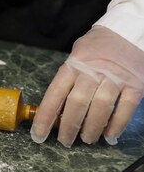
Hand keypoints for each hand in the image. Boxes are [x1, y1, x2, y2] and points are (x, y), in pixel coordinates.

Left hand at [30, 26, 143, 146]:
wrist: (129, 30)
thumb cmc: (98, 47)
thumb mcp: (77, 55)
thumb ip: (68, 79)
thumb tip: (54, 109)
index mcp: (74, 64)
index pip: (55, 94)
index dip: (45, 117)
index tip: (38, 135)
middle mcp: (94, 70)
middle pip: (77, 103)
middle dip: (68, 127)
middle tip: (65, 141)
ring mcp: (116, 77)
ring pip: (100, 108)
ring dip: (91, 129)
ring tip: (86, 139)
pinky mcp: (136, 84)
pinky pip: (125, 109)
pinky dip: (116, 126)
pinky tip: (109, 136)